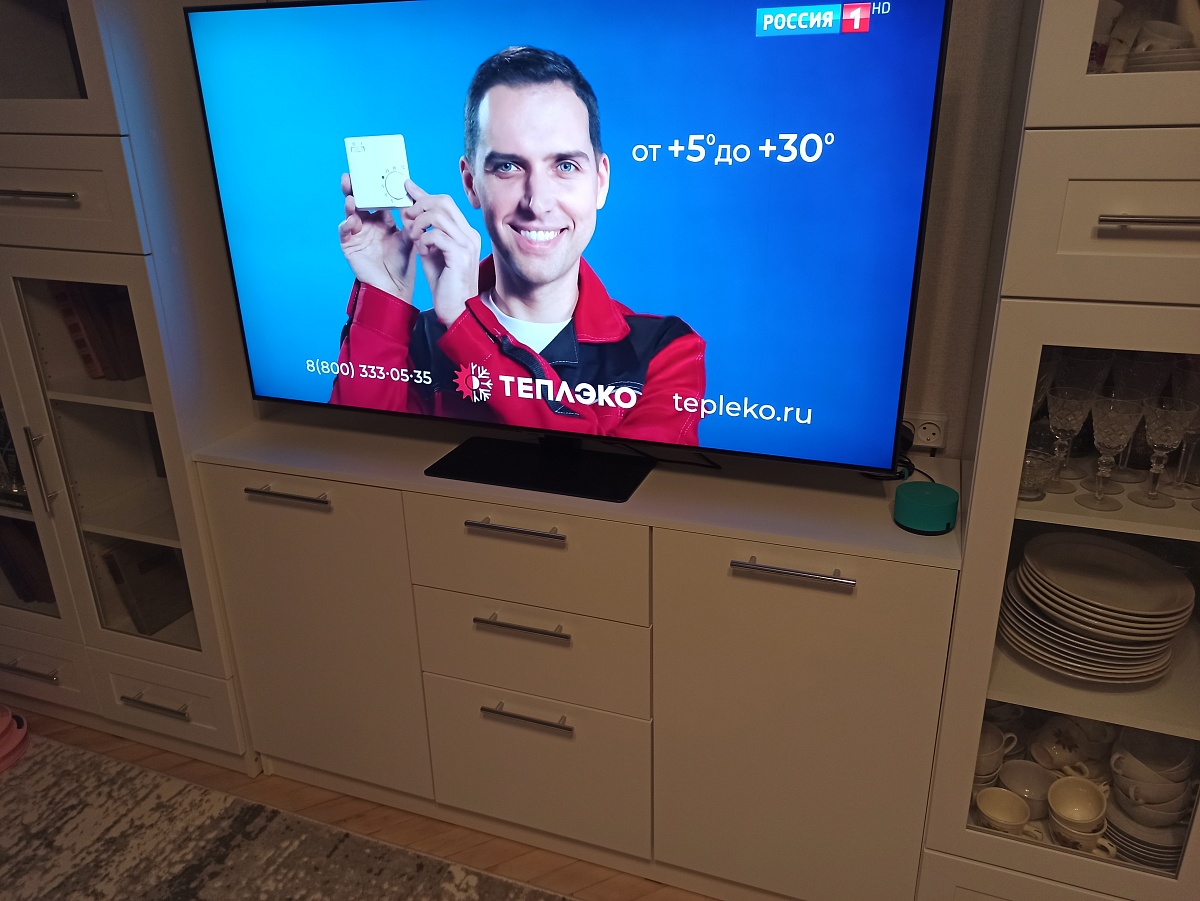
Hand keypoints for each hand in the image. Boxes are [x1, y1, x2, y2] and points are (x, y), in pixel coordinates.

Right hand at [337, 172, 415, 301]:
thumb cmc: (403, 264)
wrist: (395, 287)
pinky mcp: (349, 245)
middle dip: (354, 189)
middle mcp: (368, 224)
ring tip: (352, 198)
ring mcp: (357, 234)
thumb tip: (412, 198)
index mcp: (383, 220)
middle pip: (359, 202)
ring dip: (349, 205)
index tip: (371, 172)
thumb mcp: (408, 239)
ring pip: (350, 214)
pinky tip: (352, 222)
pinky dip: (347, 225)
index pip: (376, 199)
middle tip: (350, 176)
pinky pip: (345, 232)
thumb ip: (408, 220)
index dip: (373, 187)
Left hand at [399, 180, 480, 327]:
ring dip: (419, 224)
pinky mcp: (460, 256)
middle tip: (407, 219)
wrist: (456, 309)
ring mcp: (467, 245)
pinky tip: (423, 252)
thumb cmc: (445, 283)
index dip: (423, 194)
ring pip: (438, 216)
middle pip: (443, 201)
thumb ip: (423, 231)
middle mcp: (469, 235)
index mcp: (464, 232)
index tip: (406, 187)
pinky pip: (436, 235)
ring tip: (414, 238)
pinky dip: (424, 241)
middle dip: (419, 206)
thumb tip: (408, 210)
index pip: (445, 202)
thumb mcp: (431, 250)